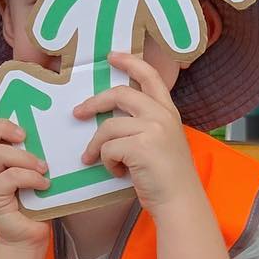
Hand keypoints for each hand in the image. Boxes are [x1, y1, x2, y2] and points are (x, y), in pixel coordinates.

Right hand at [0, 88, 50, 248]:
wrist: (27, 239)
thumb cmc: (32, 204)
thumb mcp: (29, 172)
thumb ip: (27, 152)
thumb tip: (45, 129)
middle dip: (2, 126)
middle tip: (24, 135)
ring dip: (25, 158)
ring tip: (43, 169)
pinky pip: (10, 177)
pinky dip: (31, 178)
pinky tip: (43, 185)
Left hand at [73, 51, 197, 211]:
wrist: (180, 202)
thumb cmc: (168, 178)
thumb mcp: (162, 142)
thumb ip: (145, 125)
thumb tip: (111, 119)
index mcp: (168, 111)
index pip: (150, 75)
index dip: (130, 62)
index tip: (112, 56)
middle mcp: (162, 115)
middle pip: (120, 94)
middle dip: (94, 102)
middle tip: (78, 113)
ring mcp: (153, 130)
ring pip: (108, 126)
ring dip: (97, 145)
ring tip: (94, 160)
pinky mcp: (141, 147)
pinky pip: (109, 148)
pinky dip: (107, 162)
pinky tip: (117, 173)